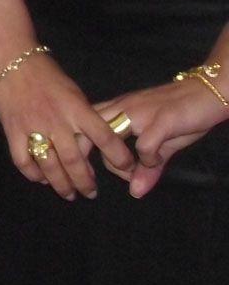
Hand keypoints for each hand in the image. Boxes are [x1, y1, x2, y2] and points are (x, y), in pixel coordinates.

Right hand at [0, 52, 132, 199]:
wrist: (12, 58)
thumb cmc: (47, 73)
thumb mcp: (73, 92)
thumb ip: (83, 117)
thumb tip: (94, 144)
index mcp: (77, 108)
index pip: (105, 137)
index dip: (119, 157)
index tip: (126, 168)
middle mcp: (57, 121)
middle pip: (75, 161)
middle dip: (85, 182)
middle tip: (91, 193)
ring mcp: (33, 127)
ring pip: (50, 166)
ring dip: (61, 185)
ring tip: (69, 193)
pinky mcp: (12, 130)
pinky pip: (24, 161)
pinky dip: (33, 174)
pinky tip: (41, 179)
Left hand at [92, 77, 228, 197]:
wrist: (206, 92)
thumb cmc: (181, 114)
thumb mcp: (160, 143)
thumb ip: (147, 167)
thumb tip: (136, 193)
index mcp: (117, 108)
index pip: (82, 125)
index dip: (79, 149)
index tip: (88, 171)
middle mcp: (122, 107)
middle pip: (86, 130)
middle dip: (84, 156)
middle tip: (100, 177)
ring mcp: (139, 113)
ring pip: (108, 137)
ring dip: (117, 162)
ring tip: (131, 172)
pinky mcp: (160, 121)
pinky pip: (143, 146)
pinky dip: (148, 159)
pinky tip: (156, 160)